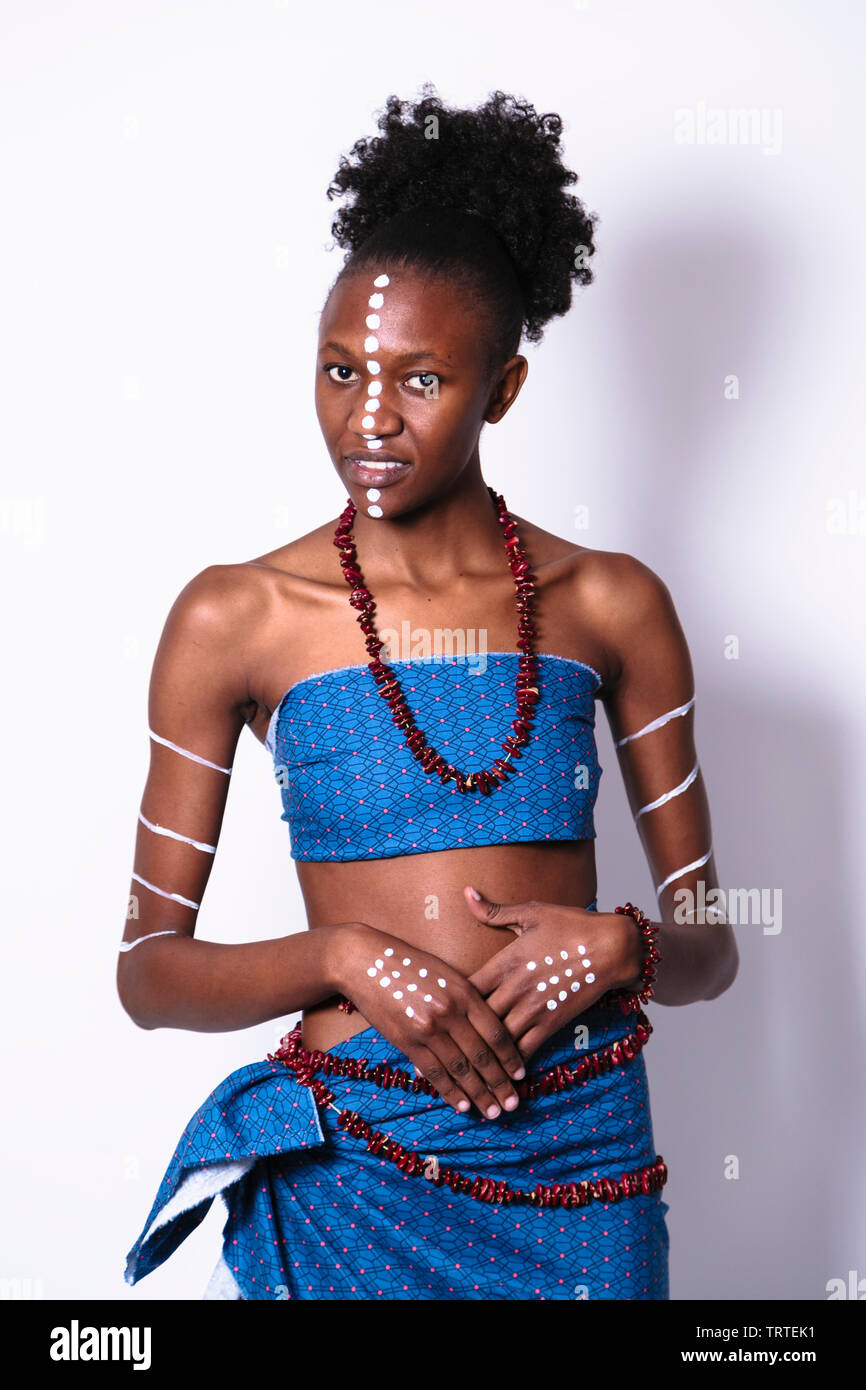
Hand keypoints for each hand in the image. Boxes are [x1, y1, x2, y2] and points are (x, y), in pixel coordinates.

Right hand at [332, 923, 526, 1118]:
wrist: (366, 961)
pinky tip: (463, 1106)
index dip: (511, 1057)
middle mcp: (450, 1011)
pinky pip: (434, 1072)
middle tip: (513, 1104)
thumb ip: (468, 999)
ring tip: (493, 1112)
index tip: (521, 1075)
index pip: (496, 1032)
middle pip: (482, 1055)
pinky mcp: (406, 1041)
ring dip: (479, 1094)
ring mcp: (427, 1028)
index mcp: (465, 992)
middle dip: (500, 1084)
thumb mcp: (447, 973)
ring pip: (460, 1069)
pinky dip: (450, 1091)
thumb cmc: (409, 964)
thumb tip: (487, 1030)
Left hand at [463, 887, 642, 1060]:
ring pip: (498, 1038)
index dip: (450, 1000)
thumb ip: (494, 911)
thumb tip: (467, 892)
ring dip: (484, 1050)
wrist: (612, 946)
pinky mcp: (552, 1022)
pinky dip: (512, 1062)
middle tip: (447, 1042)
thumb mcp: (531, 913)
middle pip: (476, 1017)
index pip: (467, 987)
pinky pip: (526, 1048)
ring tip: (468, 1063)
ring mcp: (533, 1008)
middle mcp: (515, 988)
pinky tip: (501, 1071)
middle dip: (462, 1030)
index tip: (441, 1007)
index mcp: (505, 961)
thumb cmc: (571, 925)